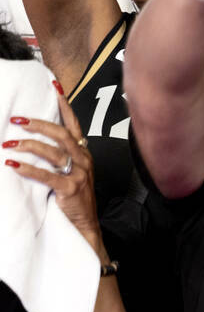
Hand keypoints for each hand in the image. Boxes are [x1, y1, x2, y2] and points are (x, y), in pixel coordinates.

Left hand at [6, 90, 101, 250]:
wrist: (85, 224)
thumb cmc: (76, 197)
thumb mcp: (73, 171)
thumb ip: (62, 155)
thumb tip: (37, 139)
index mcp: (84, 152)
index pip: (74, 123)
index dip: (64, 104)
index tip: (55, 86)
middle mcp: (83, 159)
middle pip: (61, 134)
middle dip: (39, 124)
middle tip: (18, 120)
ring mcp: (79, 174)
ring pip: (54, 152)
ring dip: (30, 145)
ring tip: (10, 143)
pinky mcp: (70, 189)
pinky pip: (47, 175)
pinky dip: (29, 169)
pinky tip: (13, 165)